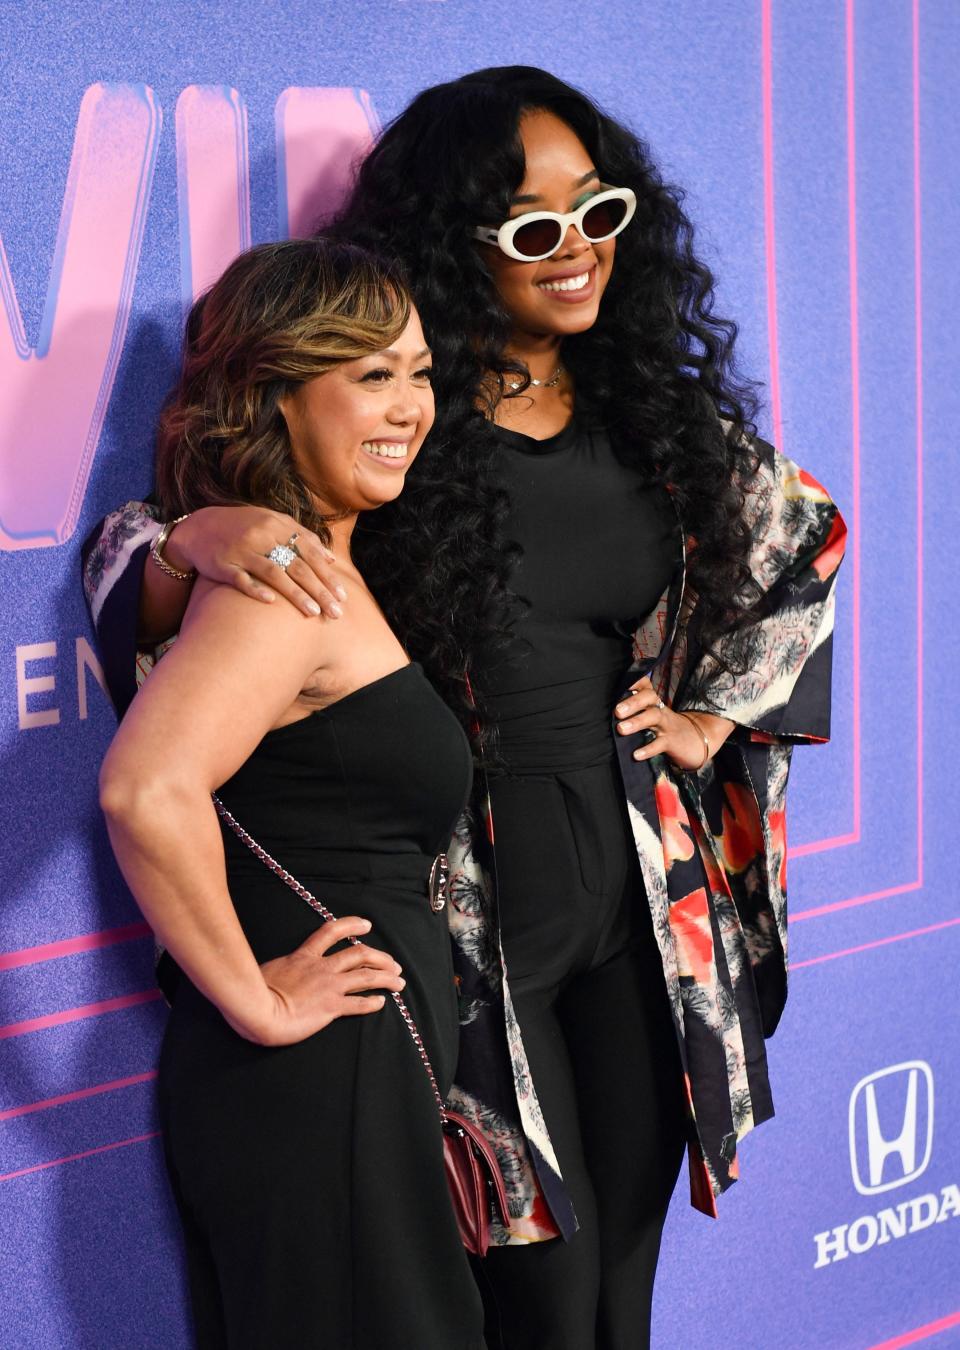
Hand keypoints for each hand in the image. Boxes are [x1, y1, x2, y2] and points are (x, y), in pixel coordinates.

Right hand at [167, 506, 347, 618]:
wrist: (199, 527)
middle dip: (319, 590)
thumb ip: (303, 537)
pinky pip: (241, 579)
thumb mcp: (273, 523)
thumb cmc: (244, 528)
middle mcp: (262, 536)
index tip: (343, 596)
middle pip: (297, 566)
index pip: (310, 552)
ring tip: (313, 613)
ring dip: (295, 594)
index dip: (327, 575)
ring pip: (273, 573)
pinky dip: (256, 590)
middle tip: (336, 612)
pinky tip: (271, 603)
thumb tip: (332, 558)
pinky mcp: (223, 564)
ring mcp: (242, 550)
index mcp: (277, 525)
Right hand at [227, 916, 405, 1045]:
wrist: (256, 1009)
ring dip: (386, 978)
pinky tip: (382, 1003)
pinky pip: (358, 1003)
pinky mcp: (330, 1007)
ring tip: (399, 983)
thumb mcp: (268, 969)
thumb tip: (281, 971)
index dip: (352, 925)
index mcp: (304, 956)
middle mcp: (321, 968)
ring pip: (365, 976)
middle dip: (380, 958)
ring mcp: (328, 986)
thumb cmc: (254, 991)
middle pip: (359, 954)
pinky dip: (372, 1002)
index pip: (331, 932)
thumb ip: (282, 968)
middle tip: (394, 964)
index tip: (366, 925)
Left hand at [615, 677, 730, 770]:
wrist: (697, 741)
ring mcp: (667, 725)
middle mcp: (660, 709)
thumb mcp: (653, 714)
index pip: (645, 685)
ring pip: (654, 717)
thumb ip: (636, 709)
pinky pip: (660, 744)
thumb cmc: (666, 727)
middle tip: (617, 711)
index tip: (622, 683)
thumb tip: (610, 708)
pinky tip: (636, 754)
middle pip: (649, 697)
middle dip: (633, 702)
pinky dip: (648, 749)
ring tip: (620, 729)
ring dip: (637, 722)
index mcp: (654, 702)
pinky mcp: (671, 742)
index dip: (635, 681)